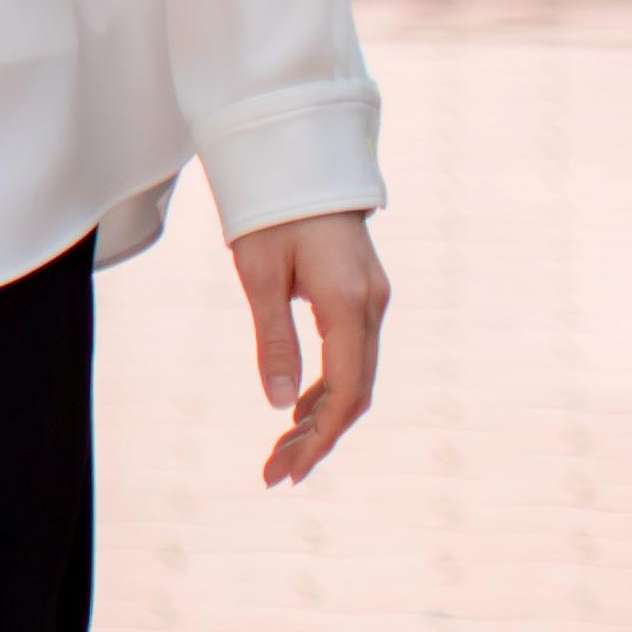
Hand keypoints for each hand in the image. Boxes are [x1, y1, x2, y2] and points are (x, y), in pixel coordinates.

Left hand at [234, 210, 389, 486]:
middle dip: (317, 438)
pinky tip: (298, 409)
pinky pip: (353, 355)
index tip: (287, 471)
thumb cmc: (271, 211)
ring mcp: (371, 301)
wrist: (299, 157)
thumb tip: (277, 407)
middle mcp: (372, 307)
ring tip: (280, 452)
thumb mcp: (259, 275)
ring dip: (321, 417)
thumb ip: (272, 339)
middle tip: (275, 474)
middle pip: (354, 393)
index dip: (320, 438)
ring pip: (355, 377)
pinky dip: (327, 387)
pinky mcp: (361, 296)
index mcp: (349, 305)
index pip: (346, 391)